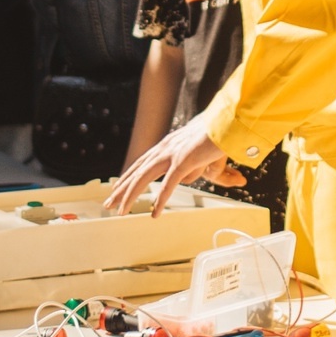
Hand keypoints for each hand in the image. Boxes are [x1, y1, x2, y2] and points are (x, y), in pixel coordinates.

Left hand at [105, 115, 243, 215]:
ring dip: (131, 196)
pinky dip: (160, 201)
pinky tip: (154, 214)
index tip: (116, 188)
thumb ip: (190, 166)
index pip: (140, 163)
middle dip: (120, 190)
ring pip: (144, 178)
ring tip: (121, 211)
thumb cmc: (216, 136)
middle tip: (107, 204)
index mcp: (166, 145)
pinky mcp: (183, 161)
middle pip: (136, 172)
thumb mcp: (198, 154)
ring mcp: (172, 154)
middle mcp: (164, 148)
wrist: (227, 122)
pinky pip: (168, 186)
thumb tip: (188, 178)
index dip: (126, 177)